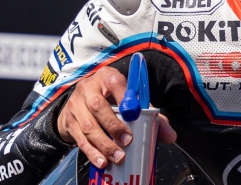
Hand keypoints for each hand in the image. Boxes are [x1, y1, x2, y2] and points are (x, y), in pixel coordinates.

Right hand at [57, 66, 176, 168]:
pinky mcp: (69, 122)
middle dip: (114, 126)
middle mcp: (88, 88)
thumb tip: (170, 136)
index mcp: (106, 77)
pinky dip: (92, 152)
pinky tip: (102, 161)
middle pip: (98, 106)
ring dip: (104, 144)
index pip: (115, 82)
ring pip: (89, 126)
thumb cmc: (110, 101)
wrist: (78, 103)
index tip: (134, 112)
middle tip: (128, 141)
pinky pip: (80, 140)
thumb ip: (151, 116)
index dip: (124, 96)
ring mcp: (76, 105)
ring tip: (118, 157)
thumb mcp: (128, 101)